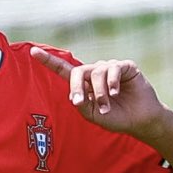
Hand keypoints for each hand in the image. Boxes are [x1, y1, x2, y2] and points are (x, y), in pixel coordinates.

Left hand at [30, 47, 164, 137]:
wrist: (139, 120)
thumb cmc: (115, 118)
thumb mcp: (93, 115)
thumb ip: (81, 105)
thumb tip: (74, 95)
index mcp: (84, 84)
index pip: (64, 70)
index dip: (49, 61)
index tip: (33, 52)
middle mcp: (95, 72)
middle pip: (78, 71)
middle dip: (77, 87)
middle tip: (80, 102)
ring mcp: (110, 68)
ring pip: (96, 73)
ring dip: (99, 92)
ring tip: (106, 106)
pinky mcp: (125, 66)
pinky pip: (113, 69)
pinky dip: (111, 82)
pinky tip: (115, 93)